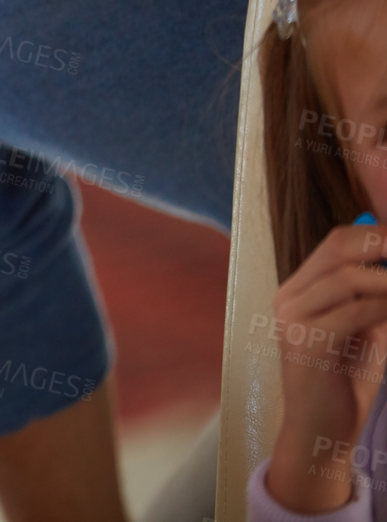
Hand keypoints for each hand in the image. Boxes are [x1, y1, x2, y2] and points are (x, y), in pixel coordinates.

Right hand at [266, 223, 386, 511]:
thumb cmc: (344, 380)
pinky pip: (355, 312)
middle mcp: (288, 297)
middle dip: (383, 244)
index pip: (336, 243)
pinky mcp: (307, 343)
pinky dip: (384, 308)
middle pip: (338, 249)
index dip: (375, 234)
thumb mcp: (363, 329)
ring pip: (349, 278)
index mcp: (298, 290)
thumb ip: (374, 297)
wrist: (321, 429)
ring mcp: (293, 318)